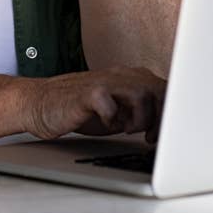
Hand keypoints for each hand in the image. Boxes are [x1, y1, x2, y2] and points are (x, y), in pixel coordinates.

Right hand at [20, 67, 165, 142]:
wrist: (42, 104)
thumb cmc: (82, 110)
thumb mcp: (119, 112)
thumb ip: (142, 112)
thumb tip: (168, 128)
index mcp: (132, 78)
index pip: (165, 90)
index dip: (171, 114)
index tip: (166, 135)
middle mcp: (121, 76)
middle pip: (159, 89)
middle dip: (160, 117)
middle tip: (149, 137)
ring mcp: (105, 82)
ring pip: (141, 93)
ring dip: (140, 118)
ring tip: (127, 130)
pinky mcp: (88, 93)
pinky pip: (110, 104)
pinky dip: (113, 119)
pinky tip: (107, 125)